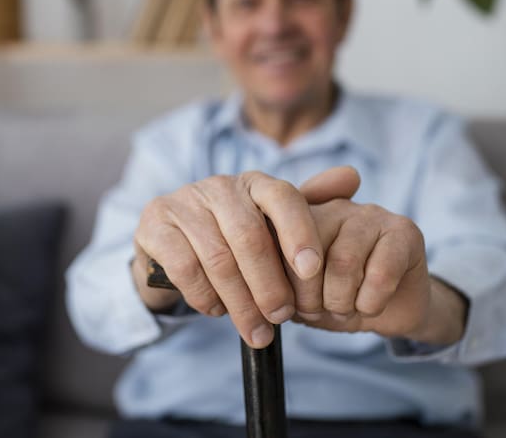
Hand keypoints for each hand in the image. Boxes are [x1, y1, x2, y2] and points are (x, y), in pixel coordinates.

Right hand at [132, 167, 357, 348]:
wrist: (171, 250)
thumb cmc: (233, 241)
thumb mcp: (272, 229)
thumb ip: (310, 209)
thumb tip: (352, 176)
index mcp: (255, 183)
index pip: (283, 197)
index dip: (299, 233)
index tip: (312, 271)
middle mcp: (218, 186)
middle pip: (249, 235)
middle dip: (269, 283)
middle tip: (283, 317)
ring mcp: (183, 202)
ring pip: (217, 258)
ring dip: (240, 302)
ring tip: (257, 330)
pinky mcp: (153, 225)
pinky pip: (184, 268)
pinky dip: (206, 297)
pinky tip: (218, 312)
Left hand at [293, 171, 467, 344]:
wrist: (392, 310)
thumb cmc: (340, 299)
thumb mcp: (300, 298)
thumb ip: (278, 287)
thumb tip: (265, 294)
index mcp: (301, 216)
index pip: (276, 243)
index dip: (283, 285)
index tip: (293, 306)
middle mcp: (334, 206)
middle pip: (308, 254)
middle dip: (310, 298)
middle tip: (320, 311)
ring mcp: (371, 214)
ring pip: (344, 263)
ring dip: (341, 302)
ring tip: (344, 310)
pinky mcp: (404, 231)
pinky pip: (381, 273)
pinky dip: (370, 303)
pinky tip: (371, 306)